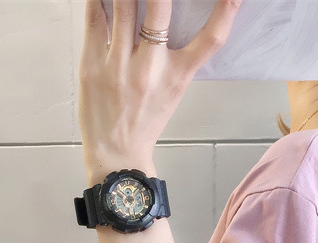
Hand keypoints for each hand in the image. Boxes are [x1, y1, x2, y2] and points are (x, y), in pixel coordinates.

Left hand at [78, 0, 242, 175]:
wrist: (116, 153)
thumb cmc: (145, 122)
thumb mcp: (173, 92)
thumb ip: (177, 58)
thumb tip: (174, 19)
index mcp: (177, 76)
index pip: (211, 40)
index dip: (227, 11)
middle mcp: (150, 68)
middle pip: (160, 8)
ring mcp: (118, 64)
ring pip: (124, 4)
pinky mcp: (91, 63)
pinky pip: (95, 16)